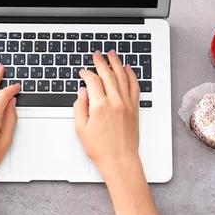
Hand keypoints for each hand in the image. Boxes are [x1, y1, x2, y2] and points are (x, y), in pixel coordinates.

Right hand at [73, 50, 142, 181]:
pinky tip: (128, 69)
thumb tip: (82, 92)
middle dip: (101, 62)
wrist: (120, 160)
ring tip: (112, 54)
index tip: (82, 72)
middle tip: (97, 54)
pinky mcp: (134, 108)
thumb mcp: (81, 128)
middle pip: (108, 74)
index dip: (86, 74)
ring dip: (117, 63)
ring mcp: (127, 104)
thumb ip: (80, 107)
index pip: (92, 81)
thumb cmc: (101, 148)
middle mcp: (115, 102)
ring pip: (122, 77)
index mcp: (100, 106)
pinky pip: (134, 86)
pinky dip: (131, 75)